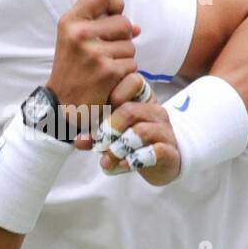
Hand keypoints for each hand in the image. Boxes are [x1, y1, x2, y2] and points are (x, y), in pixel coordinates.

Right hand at [48, 0, 141, 124]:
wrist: (62, 104)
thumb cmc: (71, 69)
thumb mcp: (74, 40)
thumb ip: (102, 26)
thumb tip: (137, 28)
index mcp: (70, 22)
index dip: (114, 3)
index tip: (113, 15)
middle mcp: (80, 34)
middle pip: (123, 22)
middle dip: (122, 38)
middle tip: (106, 51)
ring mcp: (95, 53)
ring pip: (130, 45)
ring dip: (124, 57)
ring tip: (104, 67)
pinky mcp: (108, 71)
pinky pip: (132, 64)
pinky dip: (125, 73)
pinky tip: (109, 79)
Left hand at [77, 71, 182, 186]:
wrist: (164, 163)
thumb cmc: (136, 143)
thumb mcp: (114, 136)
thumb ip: (97, 135)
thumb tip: (78, 141)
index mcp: (142, 99)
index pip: (133, 82)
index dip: (113, 95)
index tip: (97, 115)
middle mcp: (155, 111)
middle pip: (129, 111)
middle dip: (109, 129)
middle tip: (99, 144)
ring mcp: (165, 130)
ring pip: (140, 132)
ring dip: (118, 148)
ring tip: (107, 160)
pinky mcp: (169, 150)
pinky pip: (153, 152)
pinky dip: (134, 160)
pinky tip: (123, 166)